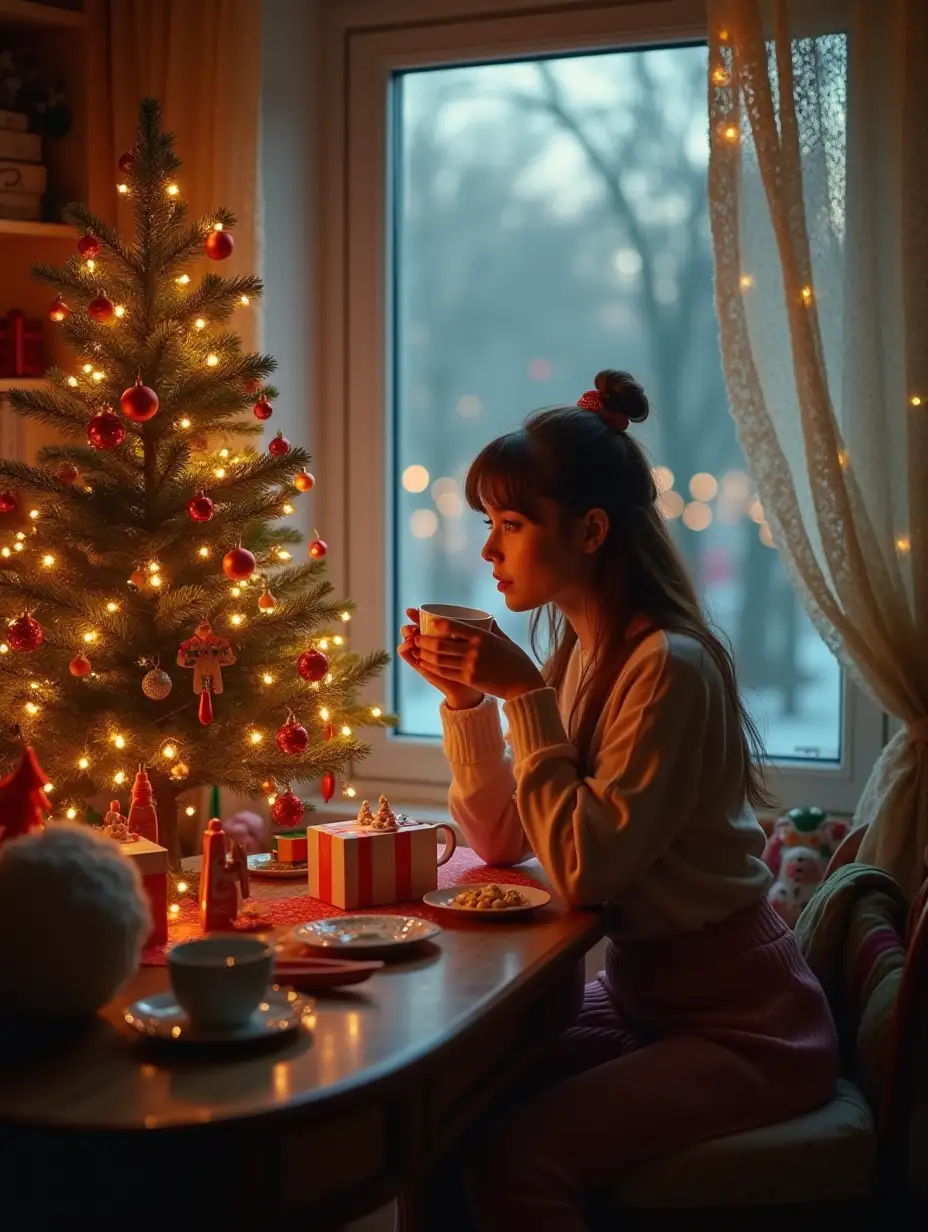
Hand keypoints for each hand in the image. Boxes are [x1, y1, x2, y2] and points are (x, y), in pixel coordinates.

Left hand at [415, 617, 545, 701]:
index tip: (429, 622)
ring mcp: (470, 666)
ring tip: (416, 649)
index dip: (439, 623)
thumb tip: (485, 618)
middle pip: (441, 644)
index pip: (455, 626)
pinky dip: (431, 667)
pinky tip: (424, 664)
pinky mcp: (468, 679)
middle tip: (415, 636)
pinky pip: (444, 672)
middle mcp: (474, 650)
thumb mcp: (505, 640)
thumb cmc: (517, 660)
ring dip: (424, 653)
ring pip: (439, 659)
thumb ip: (492, 629)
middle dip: (424, 640)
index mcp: (483, 637)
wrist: (523, 685)